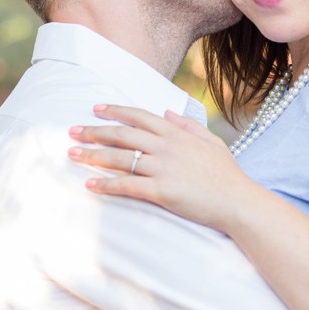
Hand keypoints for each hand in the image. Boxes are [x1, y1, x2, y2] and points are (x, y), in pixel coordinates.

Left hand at [68, 105, 254, 230]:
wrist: (237, 201)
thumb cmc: (226, 173)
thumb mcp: (210, 141)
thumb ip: (187, 125)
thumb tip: (167, 112)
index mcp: (176, 134)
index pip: (139, 116)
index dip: (115, 111)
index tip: (95, 108)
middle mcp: (166, 147)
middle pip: (123, 135)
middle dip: (94, 131)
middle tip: (72, 131)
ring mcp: (163, 169)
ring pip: (120, 158)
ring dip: (92, 156)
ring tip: (72, 154)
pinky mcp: (161, 191)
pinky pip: (127, 186)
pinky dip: (106, 184)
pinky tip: (90, 184)